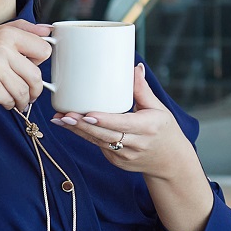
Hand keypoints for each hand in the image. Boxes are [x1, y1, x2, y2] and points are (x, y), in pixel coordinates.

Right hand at [0, 20, 51, 124]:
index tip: (29, 67)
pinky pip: (11, 100)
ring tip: (14, 98)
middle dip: (34, 88)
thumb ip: (21, 30)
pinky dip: (9, 104)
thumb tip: (48, 30)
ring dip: (22, 99)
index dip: (38, 62)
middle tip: (28, 93)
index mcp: (5, 33)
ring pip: (25, 90)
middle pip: (36, 75)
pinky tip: (0, 99)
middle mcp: (0, 48)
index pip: (44, 49)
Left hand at [53, 67, 196, 179]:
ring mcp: (125, 156)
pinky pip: (98, 146)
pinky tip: (70, 126)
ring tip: (59, 119)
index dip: (103, 120)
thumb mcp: (159, 109)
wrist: (170, 162)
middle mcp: (136, 144)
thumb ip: (142, 90)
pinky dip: (85, 135)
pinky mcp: (117, 161)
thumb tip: (133, 67)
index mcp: (147, 128)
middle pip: (104, 135)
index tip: (87, 113)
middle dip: (82, 125)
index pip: (122, 125)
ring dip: (77, 130)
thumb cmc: (164, 130)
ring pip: (97, 142)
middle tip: (64, 115)